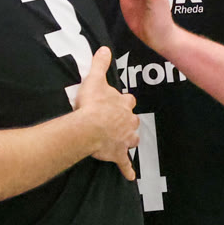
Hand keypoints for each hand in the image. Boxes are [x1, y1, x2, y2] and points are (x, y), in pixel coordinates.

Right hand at [74, 45, 138, 179]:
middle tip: (117, 122)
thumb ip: (99, 64)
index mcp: (123, 104)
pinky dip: (128, 169)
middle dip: (127, 121)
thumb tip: (104, 48)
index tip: (117, 101)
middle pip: (132, 120)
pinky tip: (130, 176)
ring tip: (124, 141)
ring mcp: (124, 138)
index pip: (127, 100)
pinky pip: (125, 163)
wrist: (90, 126)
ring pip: (132, 139)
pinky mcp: (118, 153)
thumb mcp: (94, 79)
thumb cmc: (92, 104)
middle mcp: (128, 120)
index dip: (122, 101)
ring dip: (129, 140)